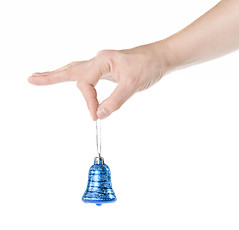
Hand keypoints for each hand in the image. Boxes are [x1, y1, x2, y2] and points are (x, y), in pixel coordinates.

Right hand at [28, 41, 171, 119]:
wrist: (160, 58)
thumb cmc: (148, 66)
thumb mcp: (133, 85)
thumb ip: (115, 101)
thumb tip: (99, 115)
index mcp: (103, 60)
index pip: (86, 84)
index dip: (89, 102)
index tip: (96, 116)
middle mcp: (99, 61)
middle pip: (70, 70)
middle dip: (51, 76)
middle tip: (32, 79)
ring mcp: (101, 65)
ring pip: (76, 70)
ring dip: (59, 75)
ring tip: (42, 78)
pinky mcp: (106, 71)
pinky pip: (86, 75)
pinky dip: (74, 78)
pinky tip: (68, 78)